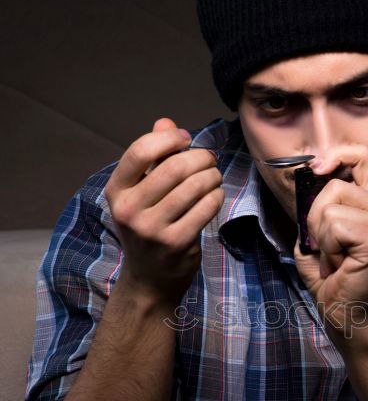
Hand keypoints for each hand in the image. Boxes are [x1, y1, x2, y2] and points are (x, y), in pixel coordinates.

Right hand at [105, 117, 224, 305]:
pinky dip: (217, 195)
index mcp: (117, 191)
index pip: (140, 150)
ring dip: (212, 175)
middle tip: (209, 159)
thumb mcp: (140, 192)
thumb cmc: (147, 226)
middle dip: (200, 157)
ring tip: (213, 176)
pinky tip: (215, 195)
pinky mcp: (177, 242)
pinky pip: (206, 206)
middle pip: (174, 166)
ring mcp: (153, 229)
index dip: (169, 138)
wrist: (149, 278)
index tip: (185, 139)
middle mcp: (130, 209)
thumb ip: (152, 157)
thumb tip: (166, 122)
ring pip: (194, 185)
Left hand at [294, 145, 367, 334]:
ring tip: (336, 257)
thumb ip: (316, 204)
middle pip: (334, 185)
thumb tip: (309, 175)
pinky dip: (328, 248)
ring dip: (321, 237)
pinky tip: (341, 263)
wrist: (343, 308)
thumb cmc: (331, 273)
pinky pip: (334, 226)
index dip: (336, 155)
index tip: (317, 169)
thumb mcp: (317, 232)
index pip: (361, 157)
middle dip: (316, 217)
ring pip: (330, 206)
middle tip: (328, 247)